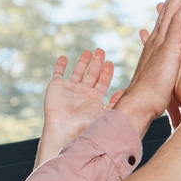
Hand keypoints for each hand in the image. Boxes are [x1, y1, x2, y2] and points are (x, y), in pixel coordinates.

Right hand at [35, 48, 115, 164]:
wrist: (64, 129)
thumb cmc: (86, 125)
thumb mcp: (106, 113)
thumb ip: (115, 102)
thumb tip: (125, 92)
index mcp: (94, 99)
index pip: (102, 82)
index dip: (106, 72)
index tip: (110, 62)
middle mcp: (82, 93)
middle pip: (91, 74)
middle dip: (97, 63)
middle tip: (101, 51)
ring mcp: (69, 90)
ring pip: (77, 72)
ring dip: (82, 62)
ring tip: (88, 52)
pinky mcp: (56, 87)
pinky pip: (58, 73)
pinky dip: (60, 65)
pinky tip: (64, 58)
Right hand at [114, 0, 180, 134]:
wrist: (139, 104)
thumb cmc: (151, 97)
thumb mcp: (162, 75)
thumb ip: (167, 64)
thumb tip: (172, 63)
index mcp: (158, 43)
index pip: (169, 15)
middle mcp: (158, 37)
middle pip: (171, 4)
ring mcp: (161, 40)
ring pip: (173, 6)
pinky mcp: (167, 47)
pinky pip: (178, 20)